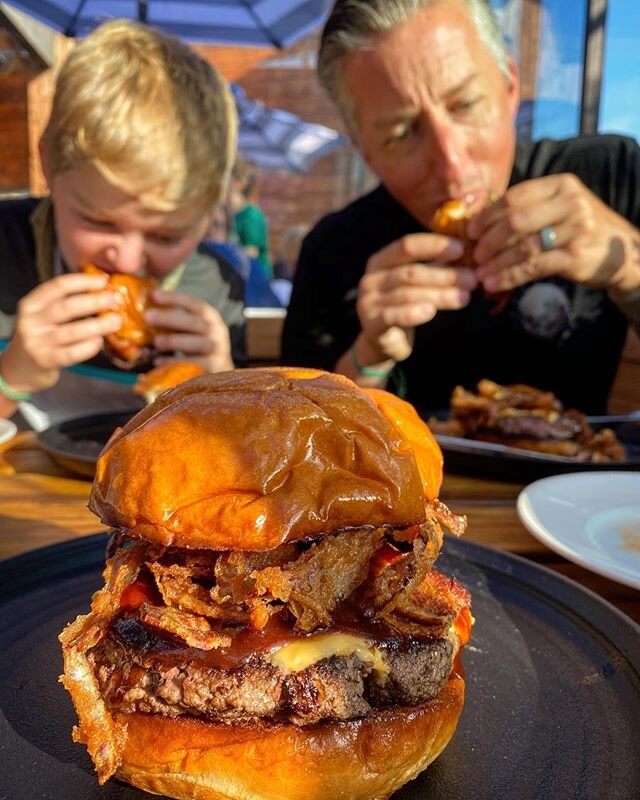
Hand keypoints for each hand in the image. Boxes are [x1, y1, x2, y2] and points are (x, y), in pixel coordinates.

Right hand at [2, 272, 120, 394]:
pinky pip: (72, 353)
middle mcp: (31, 321)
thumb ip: (64, 305)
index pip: (57, 287)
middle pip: (65, 308)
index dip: (81, 281)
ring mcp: (37, 342)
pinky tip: (100, 342)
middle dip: (92, 302)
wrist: (19, 369)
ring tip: (116, 321)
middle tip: (113, 299)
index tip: (102, 280)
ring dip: (97, 325)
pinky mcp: (46, 361)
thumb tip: (102, 293)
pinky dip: (89, 346)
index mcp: (31, 304)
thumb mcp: (43, 317)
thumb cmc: (40, 338)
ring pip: (71, 331)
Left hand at [147, 289, 233, 372]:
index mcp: (209, 316)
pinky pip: (193, 364)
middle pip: (194, 322)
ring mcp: (216, 349)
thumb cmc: (198, 344)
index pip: (194, 304)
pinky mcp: (213, 366)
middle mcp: (216, 330)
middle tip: (147, 316)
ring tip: (155, 342)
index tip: (154, 295)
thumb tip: (144, 309)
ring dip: (174, 341)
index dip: (175, 298)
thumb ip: (174, 320)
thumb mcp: (191, 329)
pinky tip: (159, 361)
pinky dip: (174, 362)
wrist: (219, 368)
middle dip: (169, 319)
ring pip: (196, 343)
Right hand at [356, 233, 477, 361]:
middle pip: (411, 273)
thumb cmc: (402, 306)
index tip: (461, 249)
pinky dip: (413, 313)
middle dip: (445, 275)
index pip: (407, 246)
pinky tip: (431, 312)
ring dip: (440, 296)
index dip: (434, 245)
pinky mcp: (371, 324)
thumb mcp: (415, 283)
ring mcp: (368, 302)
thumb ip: (434, 267)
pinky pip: (393, 316)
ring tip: (464, 298)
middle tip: (472, 279)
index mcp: (381, 261)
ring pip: (408, 295)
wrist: (380, 342)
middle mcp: (371, 279)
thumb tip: (468, 253)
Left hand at [469, 174, 639, 295]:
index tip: (470, 231)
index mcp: (560, 185)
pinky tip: (494, 283)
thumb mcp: (559, 208)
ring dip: (495, 262)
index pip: (514, 197)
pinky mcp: (575, 256)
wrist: (620, 251)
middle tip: (474, 255)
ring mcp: (575, 229)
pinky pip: (533, 267)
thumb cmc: (579, 229)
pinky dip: (509, 276)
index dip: (487, 215)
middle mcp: (570, 203)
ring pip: (522, 246)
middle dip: (488, 240)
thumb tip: (481, 221)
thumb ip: (528, 209)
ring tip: (479, 274)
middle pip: (515, 221)